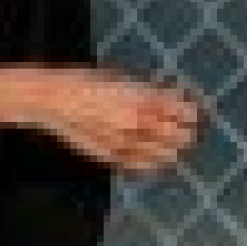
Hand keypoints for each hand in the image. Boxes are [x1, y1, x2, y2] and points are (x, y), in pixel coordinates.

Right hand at [15, 65, 204, 173]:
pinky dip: (152, 162)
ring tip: (171, 142)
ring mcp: (124, 143)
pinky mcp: (111, 156)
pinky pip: (142, 166)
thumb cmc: (84, 81)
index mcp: (141, 98)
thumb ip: (148, 92)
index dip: (192, 110)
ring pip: (165, 155)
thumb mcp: (120, 78)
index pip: (183, 111)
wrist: (52, 99)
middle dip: (186, 130)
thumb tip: (172, 99)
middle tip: (186, 126)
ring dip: (172, 148)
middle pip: (180, 136)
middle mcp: (136, 123)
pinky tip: (152, 156)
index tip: (194, 108)